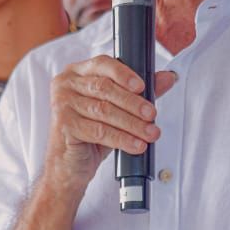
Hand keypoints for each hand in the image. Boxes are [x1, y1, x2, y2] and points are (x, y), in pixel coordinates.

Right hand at [44, 55, 176, 199]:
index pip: (103, 64)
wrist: (70, 165)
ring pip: (104, 111)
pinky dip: (122, 139)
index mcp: (77, 72)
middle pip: (105, 88)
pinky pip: (99, 131)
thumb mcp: (116, 109)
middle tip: (152, 115)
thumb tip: (167, 78)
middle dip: (133, 103)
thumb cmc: (91, 133)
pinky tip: (136, 144)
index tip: (142, 87)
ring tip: (150, 133)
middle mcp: (66, 84)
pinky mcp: (64, 126)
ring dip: (132, 123)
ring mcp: (62, 104)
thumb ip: (139, 91)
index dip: (124, 74)